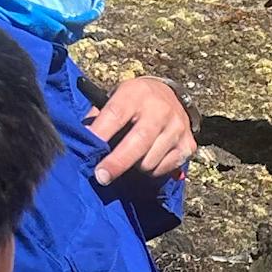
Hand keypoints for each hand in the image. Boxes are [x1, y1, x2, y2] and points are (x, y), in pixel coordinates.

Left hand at [88, 73, 196, 187]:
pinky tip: (148, 159)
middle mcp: (160, 110)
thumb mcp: (115, 98)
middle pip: (138, 142)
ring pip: (150, 161)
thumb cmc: (133, 101)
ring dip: (135, 167)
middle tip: (101, 177)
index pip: (115, 115)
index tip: (88, 153)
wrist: (170, 95)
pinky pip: (164, 168)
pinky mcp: (188, 145)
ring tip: (130, 159)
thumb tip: (83, 144)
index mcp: (135, 94)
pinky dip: (152, 170)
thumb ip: (99, 118)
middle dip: (118, 163)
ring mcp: (177, 128)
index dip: (100, 135)